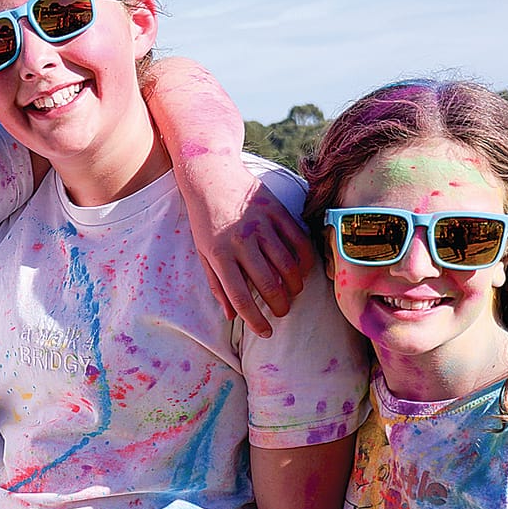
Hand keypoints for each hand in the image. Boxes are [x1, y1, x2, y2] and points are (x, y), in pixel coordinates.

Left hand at [178, 158, 313, 336]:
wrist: (212, 176)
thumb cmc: (204, 219)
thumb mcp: (202, 253)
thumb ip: (217, 285)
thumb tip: (232, 316)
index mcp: (219, 255)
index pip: (241, 297)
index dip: (256, 320)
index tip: (266, 332)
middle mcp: (242, 241)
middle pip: (269, 284)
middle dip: (279, 306)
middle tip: (282, 313)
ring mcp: (263, 225)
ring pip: (288, 265)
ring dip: (294, 287)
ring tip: (292, 294)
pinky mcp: (278, 211)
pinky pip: (300, 241)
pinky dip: (305, 261)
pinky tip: (302, 272)